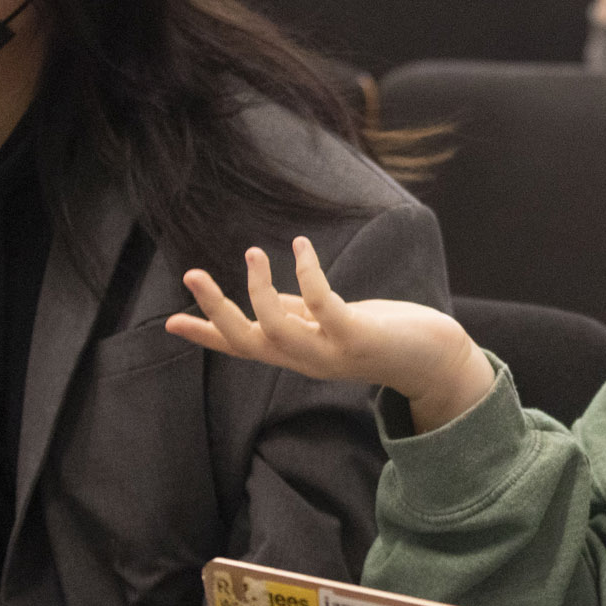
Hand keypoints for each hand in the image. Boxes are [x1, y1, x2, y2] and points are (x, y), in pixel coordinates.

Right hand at [169, 238, 495, 431]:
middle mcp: (306, 359)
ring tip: (253, 253)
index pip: (242, 348)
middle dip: (215, 310)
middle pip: (247, 342)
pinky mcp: (357, 336)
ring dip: (259, 289)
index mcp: (296, 354)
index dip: (207, 335)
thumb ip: (299, 315)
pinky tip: (299, 247)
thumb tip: (268, 300)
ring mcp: (330, 351)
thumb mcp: (331, 326)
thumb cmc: (383, 336)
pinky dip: (307, 272)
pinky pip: (321, 303)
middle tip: (191, 274)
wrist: (435, 359)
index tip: (170, 323)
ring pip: (275, 328)